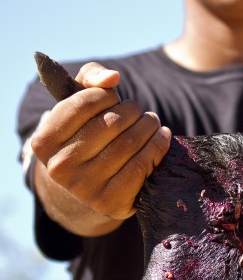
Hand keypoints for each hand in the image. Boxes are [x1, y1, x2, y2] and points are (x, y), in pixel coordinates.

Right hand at [31, 62, 170, 219]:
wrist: (92, 185)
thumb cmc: (87, 134)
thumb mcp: (80, 104)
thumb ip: (91, 79)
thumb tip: (113, 77)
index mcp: (44, 142)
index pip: (84, 103)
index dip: (107, 95)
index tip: (115, 98)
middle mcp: (60, 167)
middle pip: (111, 123)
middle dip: (132, 111)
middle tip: (139, 112)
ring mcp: (84, 188)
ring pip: (130, 143)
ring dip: (149, 126)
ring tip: (152, 122)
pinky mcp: (110, 202)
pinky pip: (141, 166)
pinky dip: (158, 147)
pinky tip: (162, 137)